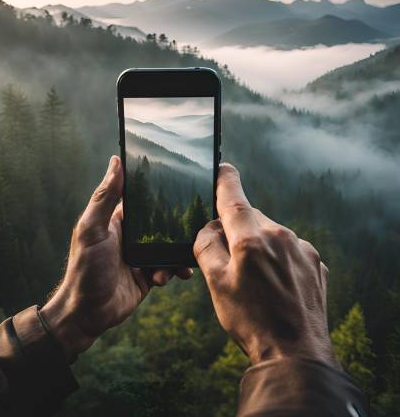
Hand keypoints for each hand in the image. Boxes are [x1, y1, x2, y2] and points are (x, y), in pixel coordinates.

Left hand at [41, 156, 192, 361]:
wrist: (87, 314)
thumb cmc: (84, 269)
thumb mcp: (92, 229)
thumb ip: (104, 197)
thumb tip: (116, 160)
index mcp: (118, 220)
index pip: (143, 199)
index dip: (160, 191)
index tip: (182, 183)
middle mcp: (132, 235)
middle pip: (161, 223)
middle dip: (178, 225)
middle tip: (196, 224)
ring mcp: (142, 256)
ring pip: (170, 246)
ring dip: (179, 251)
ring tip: (183, 260)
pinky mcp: (149, 275)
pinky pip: (170, 267)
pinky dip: (177, 270)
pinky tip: (180, 275)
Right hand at [193, 163, 337, 367]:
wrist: (295, 353)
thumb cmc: (251, 320)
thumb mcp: (216, 284)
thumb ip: (207, 246)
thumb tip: (209, 228)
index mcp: (251, 239)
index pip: (233, 198)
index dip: (225, 180)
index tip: (223, 167)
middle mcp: (280, 236)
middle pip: (250, 217)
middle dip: (237, 229)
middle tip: (231, 262)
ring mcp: (301, 248)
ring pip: (270, 233)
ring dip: (258, 245)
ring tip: (256, 281)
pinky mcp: (314, 261)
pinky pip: (288, 248)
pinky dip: (277, 257)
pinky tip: (275, 284)